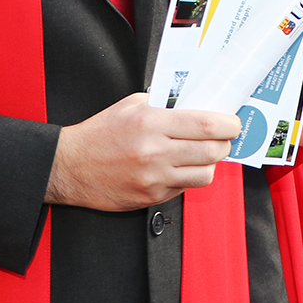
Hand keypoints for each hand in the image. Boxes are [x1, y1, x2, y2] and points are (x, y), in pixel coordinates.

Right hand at [46, 93, 241, 210]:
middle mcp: (155, 152)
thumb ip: (164, 104)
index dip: (228, 124)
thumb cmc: (99, 134)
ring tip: (200, 154)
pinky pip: (185, 188)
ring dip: (209, 163)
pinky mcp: (152, 198)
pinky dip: (188, 177)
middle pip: (212, 152)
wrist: (70, 167)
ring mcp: (154, 178)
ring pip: (205, 174)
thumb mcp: (130, 106)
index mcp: (151, 124)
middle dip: (224, 143)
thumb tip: (195, 105)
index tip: (233, 122)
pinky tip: (178, 166)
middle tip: (222, 137)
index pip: (206, 125)